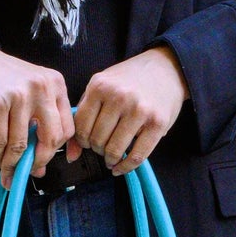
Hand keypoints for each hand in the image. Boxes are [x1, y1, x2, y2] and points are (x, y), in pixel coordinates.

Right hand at [0, 34, 74, 185]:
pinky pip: (0, 142)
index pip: (67, 128)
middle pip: (51, 139)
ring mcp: (19, 95)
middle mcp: (41, 88)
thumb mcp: (29, 90)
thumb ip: (39, 122)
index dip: (58, 152)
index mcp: (55, 84)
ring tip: (6, 169)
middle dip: (38, 161)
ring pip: (22, 145)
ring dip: (12, 163)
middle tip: (27, 170)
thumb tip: (40, 166)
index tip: (48, 163)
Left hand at [74, 47, 188, 175]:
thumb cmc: (128, 81)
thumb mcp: (101, 88)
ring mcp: (140, 110)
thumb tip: (71, 155)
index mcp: (99, 86)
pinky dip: (126, 167)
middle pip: (97, 140)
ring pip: (114, 149)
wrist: (164, 68)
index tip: (87, 143)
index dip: (82, 141)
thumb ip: (83, 116)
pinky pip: (137, 155)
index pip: (81, 127)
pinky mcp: (157, 123)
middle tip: (102, 148)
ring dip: (109, 159)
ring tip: (111, 157)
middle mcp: (119, 97)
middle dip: (97, 149)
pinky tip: (120, 167)